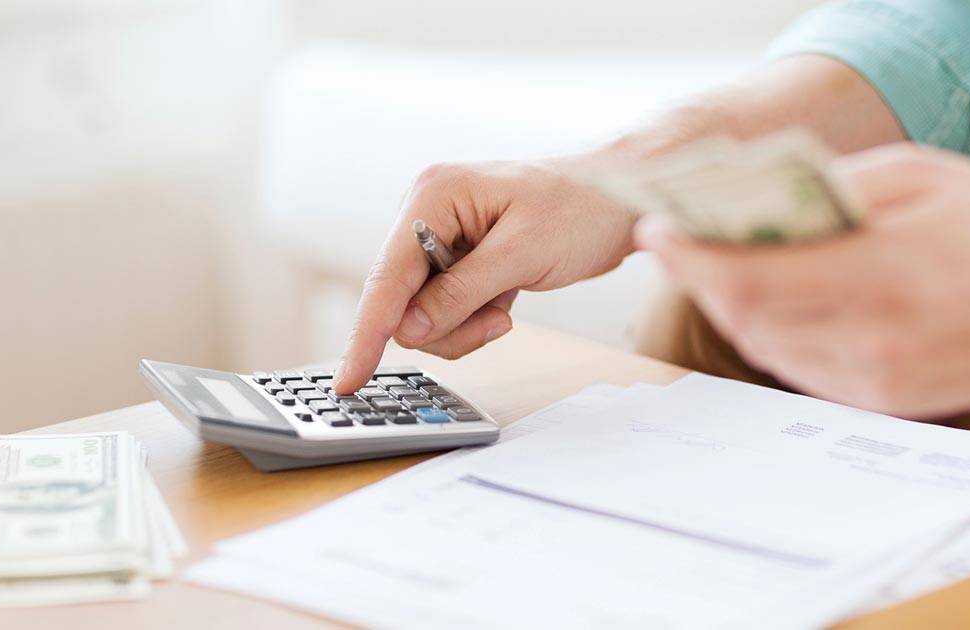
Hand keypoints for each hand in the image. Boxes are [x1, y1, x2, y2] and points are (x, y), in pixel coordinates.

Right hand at [333, 159, 635, 393]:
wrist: (622, 198)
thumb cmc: (581, 209)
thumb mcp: (522, 254)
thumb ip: (461, 293)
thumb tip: (408, 330)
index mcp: (432, 195)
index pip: (386, 276)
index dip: (367, 332)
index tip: (348, 380)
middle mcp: (426, 212)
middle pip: (401, 301)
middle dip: (446, 325)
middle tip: (498, 321)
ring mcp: (440, 237)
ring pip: (423, 313)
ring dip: (464, 325)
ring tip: (507, 307)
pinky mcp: (458, 259)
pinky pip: (445, 309)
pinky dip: (473, 319)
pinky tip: (506, 300)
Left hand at [635, 144, 969, 417]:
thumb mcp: (917, 177)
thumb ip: (833, 190)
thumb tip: (760, 201)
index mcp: (879, 277)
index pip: (750, 279)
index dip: (692, 259)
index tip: (658, 234)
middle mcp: (871, 341)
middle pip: (747, 320)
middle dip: (704, 281)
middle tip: (682, 248)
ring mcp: (876, 382)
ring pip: (768, 349)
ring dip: (735, 310)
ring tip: (719, 271)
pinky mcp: (885, 403)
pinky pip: (803, 370)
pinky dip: (775, 336)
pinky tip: (774, 306)